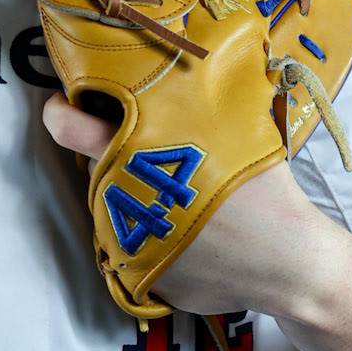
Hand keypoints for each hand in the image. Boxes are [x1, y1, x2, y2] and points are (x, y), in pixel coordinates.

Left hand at [42, 93, 342, 321]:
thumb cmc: (269, 193)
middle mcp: (124, 202)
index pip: (75, 130)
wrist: (291, 266)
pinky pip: (134, 246)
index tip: (60, 105)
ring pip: (114, 208)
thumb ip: (196, 108)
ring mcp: (128, 245)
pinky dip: (152, 234)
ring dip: (134, 195)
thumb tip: (182, 73)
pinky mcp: (141, 278)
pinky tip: (190, 232)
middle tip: (152, 151)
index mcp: (141, 159)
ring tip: (179, 193)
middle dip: (115, 156)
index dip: (61, 114)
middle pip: (98, 169)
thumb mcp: (236, 134)